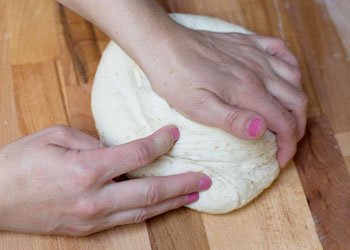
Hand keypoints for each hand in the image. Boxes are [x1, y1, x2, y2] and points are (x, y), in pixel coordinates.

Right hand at [0, 125, 210, 235]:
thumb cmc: (20, 162)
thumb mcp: (56, 137)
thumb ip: (92, 141)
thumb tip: (117, 148)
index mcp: (86, 170)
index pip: (136, 155)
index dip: (159, 143)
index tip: (175, 133)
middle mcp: (94, 198)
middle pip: (149, 191)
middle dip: (181, 184)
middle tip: (205, 178)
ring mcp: (93, 218)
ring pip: (143, 211)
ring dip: (172, 202)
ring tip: (195, 194)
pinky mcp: (88, 228)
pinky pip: (126, 219)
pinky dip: (149, 211)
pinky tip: (163, 205)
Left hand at [144, 28, 306, 166]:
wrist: (164, 47)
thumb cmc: (177, 79)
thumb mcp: (198, 108)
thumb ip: (232, 119)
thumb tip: (262, 131)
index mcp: (248, 91)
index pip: (284, 121)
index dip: (288, 144)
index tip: (281, 158)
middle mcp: (259, 71)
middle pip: (296, 102)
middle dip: (297, 127)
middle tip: (287, 143)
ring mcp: (255, 54)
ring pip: (294, 78)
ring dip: (297, 101)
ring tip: (287, 117)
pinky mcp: (247, 43)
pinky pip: (281, 50)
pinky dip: (290, 66)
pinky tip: (285, 76)